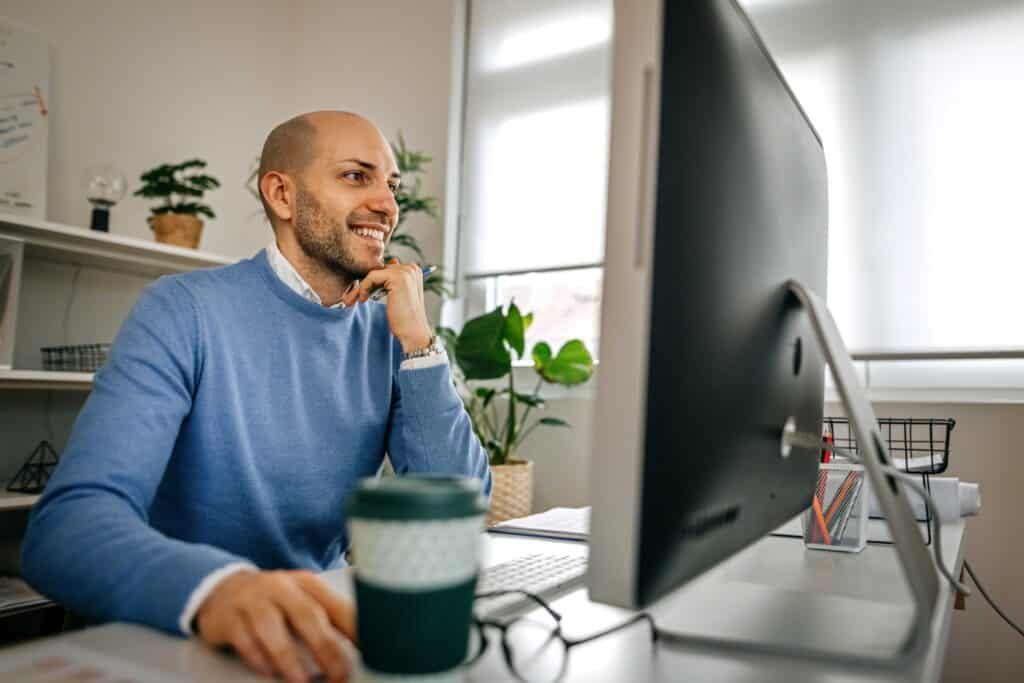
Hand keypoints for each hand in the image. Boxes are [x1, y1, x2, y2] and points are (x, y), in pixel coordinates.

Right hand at [195, 569, 356, 681]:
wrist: (221, 589)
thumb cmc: (274, 602)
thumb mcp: (301, 601)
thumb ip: (327, 622)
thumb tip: (361, 649)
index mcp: (307, 584)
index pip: (337, 605)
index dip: (356, 628)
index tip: (373, 650)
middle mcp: (281, 587)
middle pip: (308, 615)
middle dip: (326, 648)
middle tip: (340, 675)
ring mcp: (253, 600)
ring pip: (272, 628)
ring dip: (289, 659)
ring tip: (302, 682)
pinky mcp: (228, 617)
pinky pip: (244, 638)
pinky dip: (257, 658)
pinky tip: (268, 673)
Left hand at [341, 258, 432, 352]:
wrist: (412, 333)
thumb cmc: (404, 318)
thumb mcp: (396, 296)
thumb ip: (389, 282)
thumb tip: (374, 273)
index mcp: (412, 271)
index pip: (384, 269)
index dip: (370, 282)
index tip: (359, 294)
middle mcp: (411, 268)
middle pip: (377, 270)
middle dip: (362, 284)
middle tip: (350, 298)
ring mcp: (406, 272)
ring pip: (372, 273)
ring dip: (360, 287)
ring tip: (351, 300)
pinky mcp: (398, 277)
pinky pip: (372, 276)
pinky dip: (363, 288)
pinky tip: (363, 300)